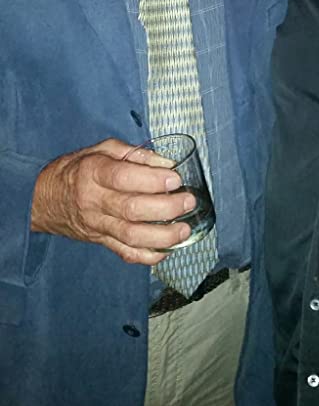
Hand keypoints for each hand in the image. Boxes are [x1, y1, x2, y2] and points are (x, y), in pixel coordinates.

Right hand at [31, 139, 196, 264]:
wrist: (43, 199)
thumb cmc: (76, 169)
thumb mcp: (101, 149)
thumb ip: (135, 154)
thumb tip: (167, 162)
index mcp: (93, 172)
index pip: (124, 178)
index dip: (152, 180)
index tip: (175, 178)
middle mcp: (94, 201)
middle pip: (132, 210)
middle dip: (166, 208)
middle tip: (188, 201)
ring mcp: (97, 225)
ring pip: (131, 236)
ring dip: (163, 236)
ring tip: (184, 229)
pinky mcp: (101, 241)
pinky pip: (125, 253)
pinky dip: (148, 256)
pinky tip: (167, 249)